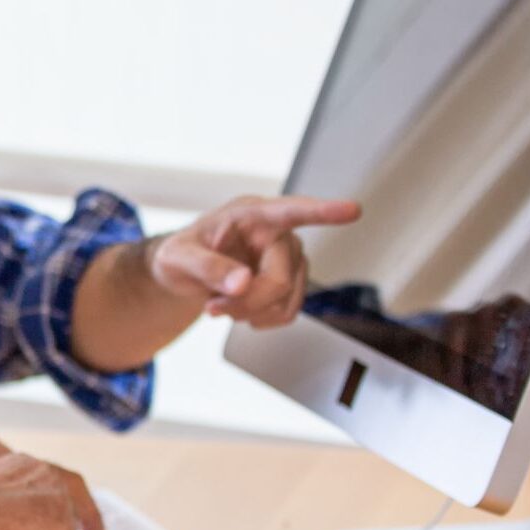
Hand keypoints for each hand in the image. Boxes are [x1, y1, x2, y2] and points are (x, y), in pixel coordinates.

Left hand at [150, 195, 359, 327]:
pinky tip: (239, 309)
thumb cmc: (181, 253)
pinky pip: (287, 312)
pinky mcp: (291, 281)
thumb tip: (242, 283)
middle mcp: (277, 232)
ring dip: (249, 313)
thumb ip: (207, 267)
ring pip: (286, 300)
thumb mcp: (177, 257)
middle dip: (246, 302)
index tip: (352, 209)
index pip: (291, 210)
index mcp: (251, 214)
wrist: (184, 272)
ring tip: (220, 305)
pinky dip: (259, 319)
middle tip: (213, 308)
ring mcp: (288, 258)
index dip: (323, 211)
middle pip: (280, 279)